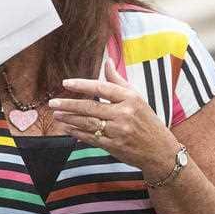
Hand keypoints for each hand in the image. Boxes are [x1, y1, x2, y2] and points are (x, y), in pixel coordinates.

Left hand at [48, 59, 178, 179]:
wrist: (162, 152)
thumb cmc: (148, 122)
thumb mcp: (137, 98)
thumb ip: (118, 81)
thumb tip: (107, 61)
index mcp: (131, 99)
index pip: (102, 88)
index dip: (82, 85)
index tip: (66, 83)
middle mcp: (125, 114)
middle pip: (91, 107)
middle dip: (69, 104)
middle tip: (53, 103)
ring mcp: (119, 132)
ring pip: (88, 123)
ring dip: (69, 119)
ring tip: (57, 114)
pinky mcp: (115, 147)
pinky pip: (91, 138)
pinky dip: (77, 133)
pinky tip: (67, 128)